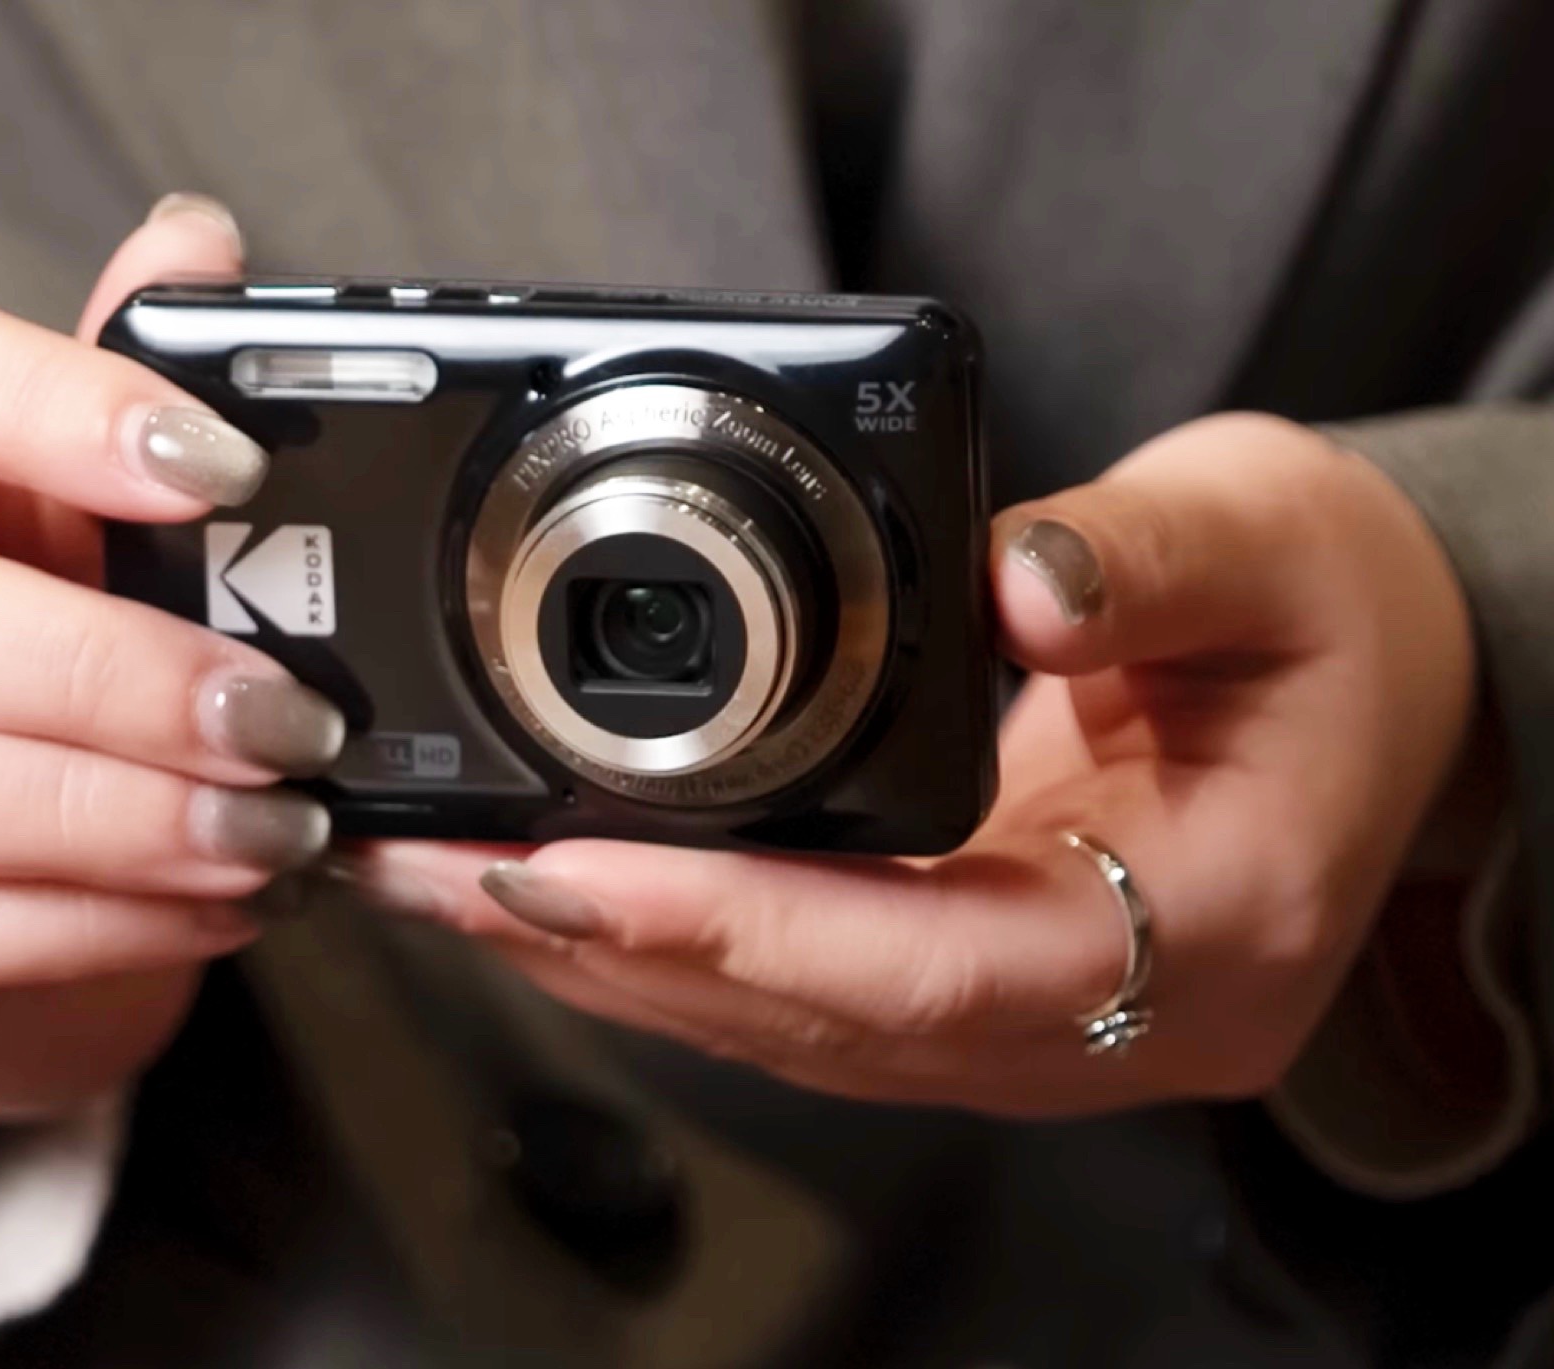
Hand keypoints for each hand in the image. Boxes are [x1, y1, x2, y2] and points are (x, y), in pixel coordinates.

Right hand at [0, 196, 343, 1122]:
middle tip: (284, 720)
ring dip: (116, 815)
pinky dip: (104, 919)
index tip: (221, 464)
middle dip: (105, 673)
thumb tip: (195, 242)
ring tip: (277, 829)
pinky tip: (226, 900)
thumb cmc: (30, 646)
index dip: (42, 402)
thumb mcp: (82, 518)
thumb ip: (130, 388)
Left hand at [344, 414, 1475, 1114]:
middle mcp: (1102, 1014)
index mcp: (1206, 926)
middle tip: (434, 870)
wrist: (1386, 694)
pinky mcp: (970, 980)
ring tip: (443, 874)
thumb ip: (1148, 558)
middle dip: (612, 954)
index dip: (746, 934)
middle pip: (820, 1025)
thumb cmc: (1343, 626)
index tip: (574, 872)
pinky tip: (557, 888)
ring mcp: (1030, 1019)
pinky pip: (796, 992)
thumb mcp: (1277, 546)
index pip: (939, 972)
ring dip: (606, 959)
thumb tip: (1015, 573)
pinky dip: (666, 946)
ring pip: (786, 1028)